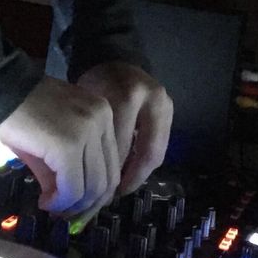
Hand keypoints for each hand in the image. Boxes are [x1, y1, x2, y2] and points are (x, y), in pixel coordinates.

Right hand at [0, 75, 119, 219]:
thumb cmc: (20, 112)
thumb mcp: (51, 141)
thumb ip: (66, 168)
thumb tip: (68, 203)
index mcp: (103, 114)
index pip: (112, 164)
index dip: (95, 193)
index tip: (75, 205)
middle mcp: (103, 119)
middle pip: (108, 178)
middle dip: (87, 204)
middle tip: (64, 214)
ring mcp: (87, 130)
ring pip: (93, 186)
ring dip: (72, 205)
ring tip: (51, 206)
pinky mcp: (68, 144)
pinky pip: (72, 186)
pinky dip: (60, 201)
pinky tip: (45, 201)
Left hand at [76, 61, 172, 195]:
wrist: (113, 60)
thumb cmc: (93, 86)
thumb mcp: (86, 107)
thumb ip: (91, 138)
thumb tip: (86, 184)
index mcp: (125, 96)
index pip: (120, 146)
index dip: (108, 173)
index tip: (94, 193)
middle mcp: (150, 99)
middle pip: (144, 152)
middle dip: (127, 180)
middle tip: (109, 198)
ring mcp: (165, 104)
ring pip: (155, 153)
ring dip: (138, 174)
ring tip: (119, 189)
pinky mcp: (170, 111)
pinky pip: (159, 146)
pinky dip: (143, 162)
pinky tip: (128, 173)